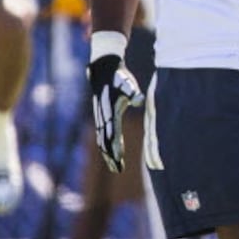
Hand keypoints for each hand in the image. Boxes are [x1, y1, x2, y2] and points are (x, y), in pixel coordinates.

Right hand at [87, 54, 143, 171]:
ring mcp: (100, 117)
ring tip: (115, 167)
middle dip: (111, 156)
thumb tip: (138, 99)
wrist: (103, 70)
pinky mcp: (101, 116)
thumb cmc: (118, 78)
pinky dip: (106, 145)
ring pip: (102, 140)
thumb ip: (132, 92)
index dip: (115, 147)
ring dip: (108, 154)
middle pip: (105, 141)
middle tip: (118, 169)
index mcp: (110, 112)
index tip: (119, 159)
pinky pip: (102, 135)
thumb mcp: (126, 83)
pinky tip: (111, 154)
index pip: (112, 133)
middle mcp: (103, 117)